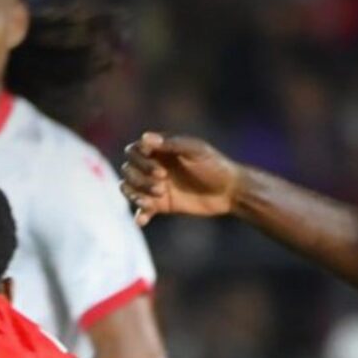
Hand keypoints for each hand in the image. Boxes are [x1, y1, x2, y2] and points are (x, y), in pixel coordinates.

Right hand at [119, 132, 240, 224]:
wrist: (229, 191)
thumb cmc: (214, 165)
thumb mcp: (196, 150)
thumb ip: (172, 144)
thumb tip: (145, 137)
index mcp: (160, 149)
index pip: (133, 151)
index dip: (140, 160)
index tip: (161, 170)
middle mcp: (154, 166)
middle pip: (128, 170)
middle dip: (140, 178)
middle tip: (162, 184)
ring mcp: (155, 185)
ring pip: (129, 188)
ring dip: (137, 194)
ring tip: (156, 200)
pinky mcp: (160, 204)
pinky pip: (141, 209)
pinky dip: (139, 215)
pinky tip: (143, 220)